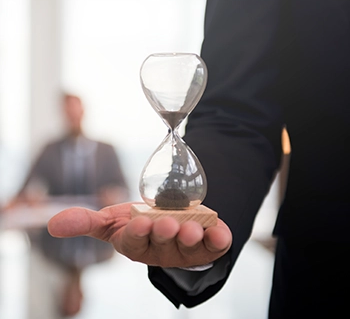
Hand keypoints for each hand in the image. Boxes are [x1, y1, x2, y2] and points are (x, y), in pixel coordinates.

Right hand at [47, 202, 231, 267]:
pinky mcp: (208, 245)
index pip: (134, 241)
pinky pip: (215, 245)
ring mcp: (186, 249)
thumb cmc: (139, 221)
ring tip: (191, 226)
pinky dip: (219, 238)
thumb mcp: (112, 220)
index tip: (140, 221)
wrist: (171, 219)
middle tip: (166, 223)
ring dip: (190, 236)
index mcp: (137, 244)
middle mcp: (161, 250)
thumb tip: (52, 224)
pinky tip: (221, 232)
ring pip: (188, 245)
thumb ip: (85, 222)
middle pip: (162, 243)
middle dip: (164, 233)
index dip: (138, 233)